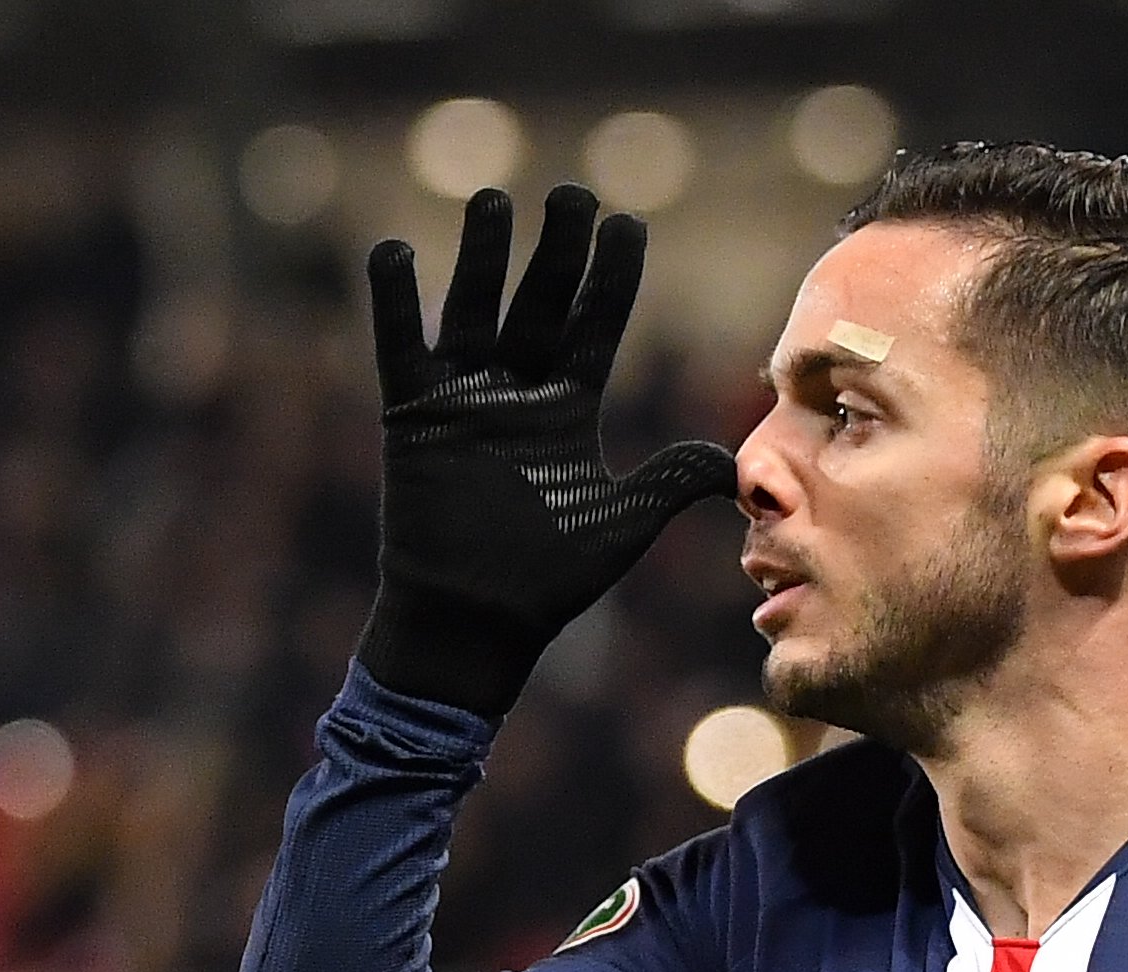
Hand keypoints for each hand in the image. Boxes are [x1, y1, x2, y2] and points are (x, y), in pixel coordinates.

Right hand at [359, 186, 738, 713]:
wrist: (477, 622)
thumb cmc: (547, 581)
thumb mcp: (621, 524)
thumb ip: (670, 482)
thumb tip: (734, 465)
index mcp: (566, 409)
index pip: (594, 326)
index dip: (610, 278)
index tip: (627, 224)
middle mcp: (516, 393)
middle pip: (540, 304)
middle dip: (557, 250)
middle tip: (573, 193)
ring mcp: (462, 399)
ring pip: (474, 310)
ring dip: (482, 257)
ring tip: (492, 200)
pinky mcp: (413, 416)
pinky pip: (400, 347)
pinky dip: (394, 303)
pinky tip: (393, 252)